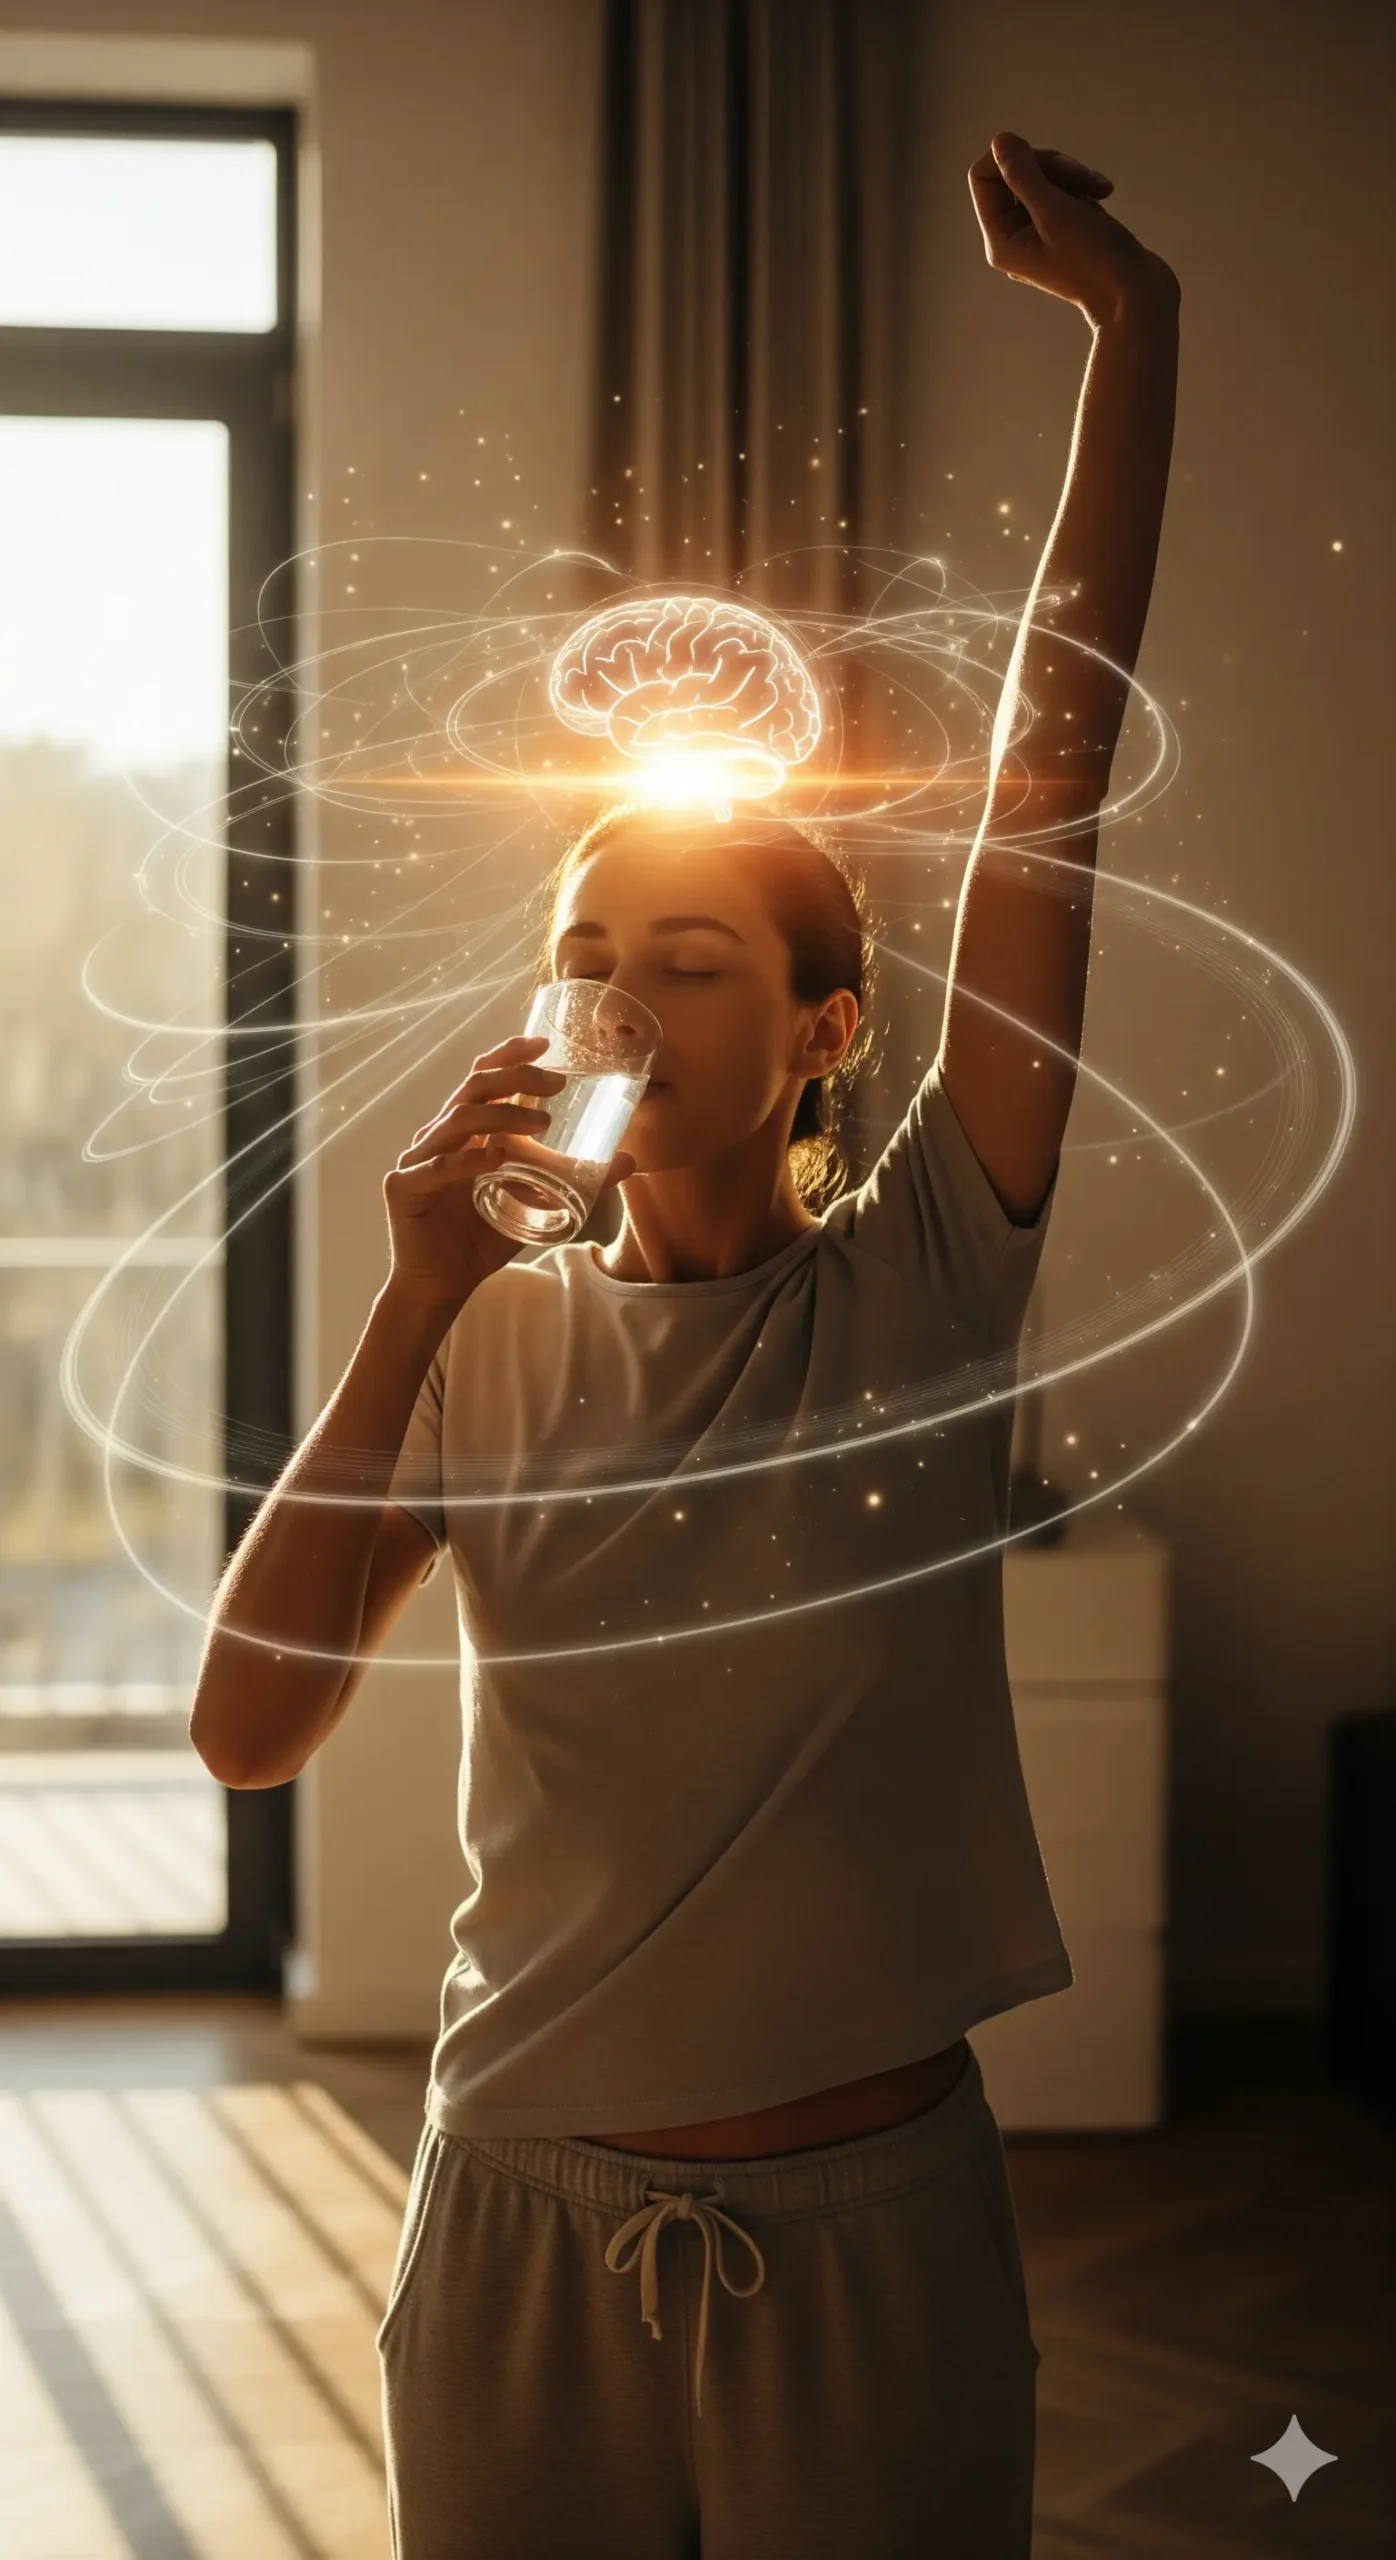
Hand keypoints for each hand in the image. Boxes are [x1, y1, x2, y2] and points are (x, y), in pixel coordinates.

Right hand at [382, 1033, 635, 1308]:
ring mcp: (417, 1159)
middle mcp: (437, 1136)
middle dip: (515, 1078)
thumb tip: (627, 1159)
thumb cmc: (482, 1239)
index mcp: (463, 1131)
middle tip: (556, 1084)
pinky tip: (498, 1159)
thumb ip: (573, 1179)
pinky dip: (468, 1161)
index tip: (545, 1044)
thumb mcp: (537, 1203)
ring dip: (503, 1116)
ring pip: (458, 1121)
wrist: (442, 1285)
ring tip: (544, 1123)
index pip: (482, 1078)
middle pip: (472, 1089)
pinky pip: (436, 1168)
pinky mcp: (404, 1188)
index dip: (509, 1055)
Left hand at [968, 132, 1177, 326]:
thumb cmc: (1094, 258)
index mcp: (1001, 240)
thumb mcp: (1055, 210)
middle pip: (1014, 174)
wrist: (1135, 294)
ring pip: (1042, 178)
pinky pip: (1061, 191)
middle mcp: (1013, 238)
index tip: (1044, 159)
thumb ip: (1023, 174)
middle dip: (1050, 166)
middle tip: (1082, 177)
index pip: (984, 177)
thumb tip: (1000, 140)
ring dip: (1072, 175)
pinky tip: (1102, 197)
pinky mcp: (1063, 230)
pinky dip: (1081, 187)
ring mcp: (1039, 234)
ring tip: (1100, 189)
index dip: (1011, 158)